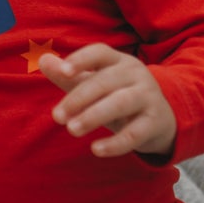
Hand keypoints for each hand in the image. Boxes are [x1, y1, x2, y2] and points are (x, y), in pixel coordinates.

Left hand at [40, 45, 176, 160]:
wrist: (162, 118)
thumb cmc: (118, 96)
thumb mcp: (95, 84)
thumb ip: (68, 75)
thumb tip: (42, 60)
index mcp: (118, 61)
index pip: (100, 52)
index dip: (82, 59)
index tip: (64, 72)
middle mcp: (135, 75)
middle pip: (105, 81)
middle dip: (79, 98)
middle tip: (56, 117)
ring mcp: (148, 97)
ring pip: (121, 103)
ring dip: (94, 116)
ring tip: (72, 130)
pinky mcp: (155, 122)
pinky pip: (135, 133)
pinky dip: (116, 143)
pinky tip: (96, 150)